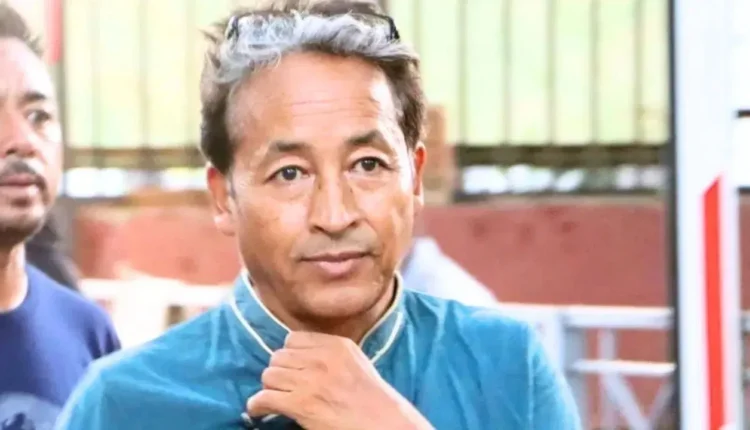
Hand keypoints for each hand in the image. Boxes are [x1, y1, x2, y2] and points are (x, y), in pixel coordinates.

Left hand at [246, 332, 433, 429]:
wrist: (382, 423)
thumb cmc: (371, 399)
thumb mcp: (355, 362)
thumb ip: (330, 353)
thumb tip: (300, 355)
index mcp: (336, 345)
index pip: (293, 339)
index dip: (289, 355)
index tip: (292, 367)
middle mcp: (322, 359)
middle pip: (278, 357)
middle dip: (278, 372)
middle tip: (283, 386)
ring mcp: (311, 381)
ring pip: (268, 376)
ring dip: (269, 389)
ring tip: (275, 399)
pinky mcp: (301, 404)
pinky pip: (264, 398)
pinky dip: (257, 406)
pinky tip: (260, 412)